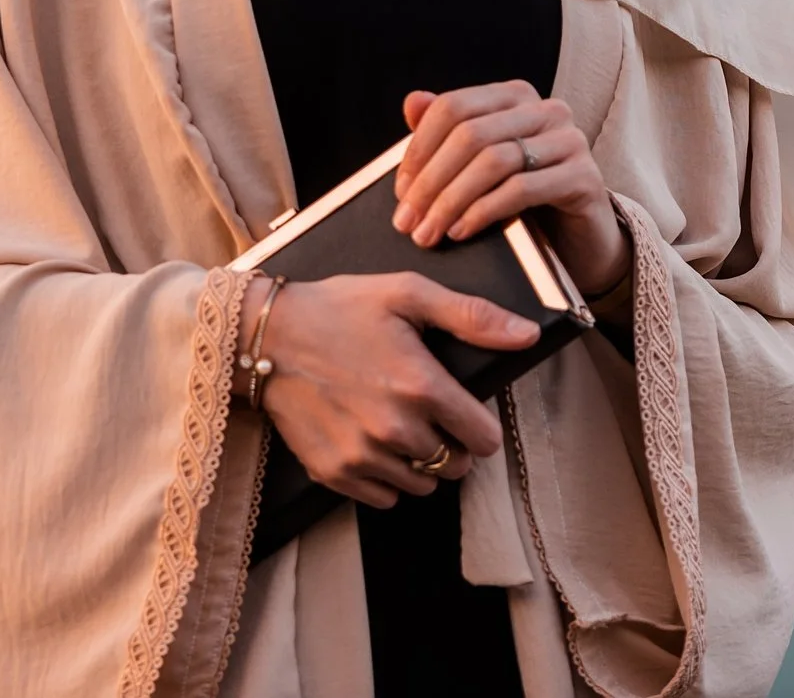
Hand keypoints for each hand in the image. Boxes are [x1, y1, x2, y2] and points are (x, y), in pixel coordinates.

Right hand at [252, 272, 537, 507]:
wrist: (265, 337)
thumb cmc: (339, 308)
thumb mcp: (408, 295)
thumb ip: (472, 317)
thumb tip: (527, 334)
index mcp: (421, 386)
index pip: (483, 440)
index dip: (481, 428)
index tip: (466, 414)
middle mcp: (395, 429)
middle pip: (455, 466)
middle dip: (452, 446)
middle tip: (430, 417)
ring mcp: (362, 455)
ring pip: (422, 485)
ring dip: (420, 465)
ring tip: (400, 429)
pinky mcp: (334, 473)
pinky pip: (384, 498)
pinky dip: (386, 480)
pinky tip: (373, 444)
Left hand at [394, 82, 630, 297]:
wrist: (579, 240)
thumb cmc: (524, 199)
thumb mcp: (480, 165)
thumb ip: (447, 132)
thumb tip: (412, 101)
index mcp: (514, 97)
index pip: (454, 108)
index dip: (419, 148)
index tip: (400, 190)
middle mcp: (545, 109)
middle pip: (470, 135)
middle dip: (431, 181)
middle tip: (407, 221)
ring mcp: (569, 140)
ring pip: (493, 161)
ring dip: (451, 200)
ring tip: (430, 231)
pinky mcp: (584, 176)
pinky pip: (521, 189)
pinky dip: (483, 211)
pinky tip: (462, 231)